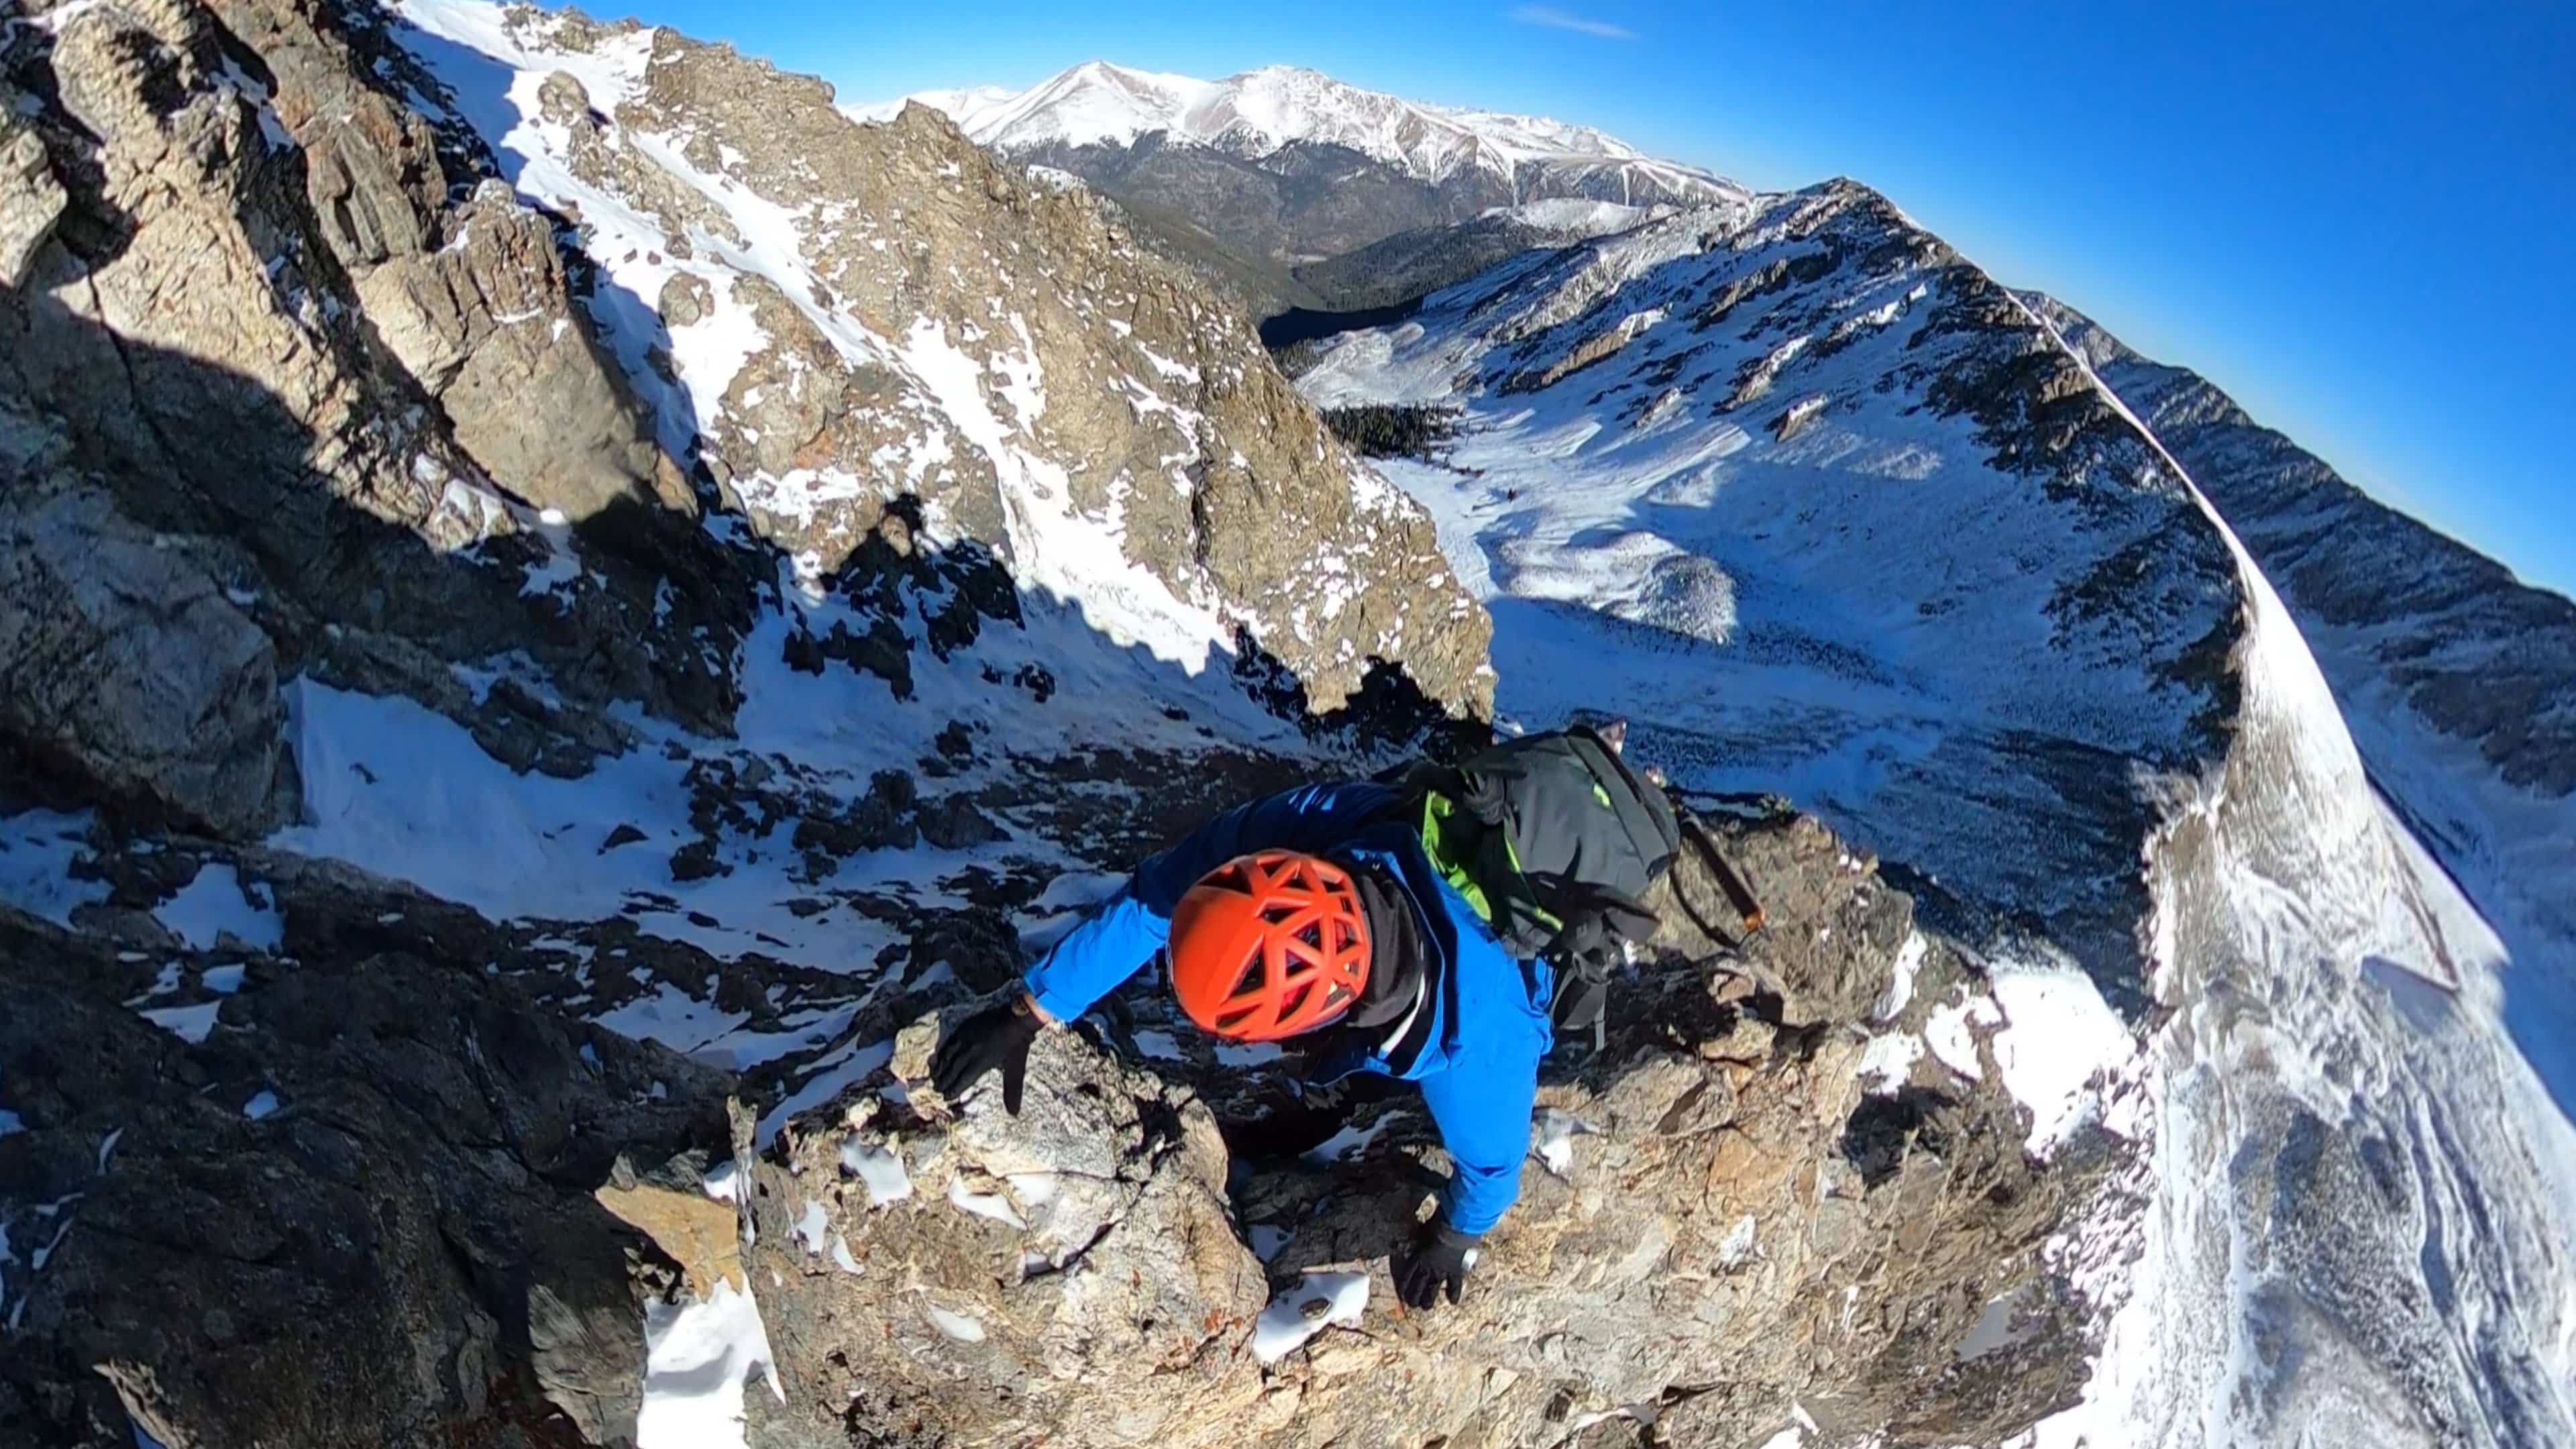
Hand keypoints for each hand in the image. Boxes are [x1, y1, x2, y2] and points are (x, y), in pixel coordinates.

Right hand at [929, 997, 1043, 1113]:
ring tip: (934, 1077)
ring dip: (940, 1068)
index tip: (946, 1098)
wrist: (1018, 1015)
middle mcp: (969, 1052)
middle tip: (936, 1090)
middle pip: (951, 1070)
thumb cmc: (1018, 1043)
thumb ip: (1012, 1090)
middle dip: (943, 1082)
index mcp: (980, 1062)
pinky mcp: (964, 1028)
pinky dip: (941, 1052)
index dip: (953, 1090)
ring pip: (947, 1056)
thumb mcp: (1016, 1068)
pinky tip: (938, 1056)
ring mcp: (965, 1038)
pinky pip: (948, 1042)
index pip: (961, 1080)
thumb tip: (1014, 1113)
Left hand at [1393, 1220, 1480, 1309]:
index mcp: (1417, 1259)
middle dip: (1413, 1298)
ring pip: (1432, 1290)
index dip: (1403, 1287)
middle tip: (1412, 1304)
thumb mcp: (1420, 1232)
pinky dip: (1454, 1294)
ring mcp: (1440, 1272)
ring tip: (1426, 1307)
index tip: (1401, 1294)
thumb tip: (1410, 1237)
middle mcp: (1427, 1269)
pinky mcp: (1454, 1272)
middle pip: (1417, 1287)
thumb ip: (1417, 1238)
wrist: (1452, 1230)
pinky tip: (1453, 1302)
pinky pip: (1454, 1286)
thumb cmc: (1435, 1227)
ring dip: (1428, 1300)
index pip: (1407, 1276)